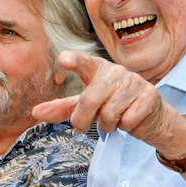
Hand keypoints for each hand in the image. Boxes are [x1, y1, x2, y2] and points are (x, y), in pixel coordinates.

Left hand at [29, 51, 185, 151]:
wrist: (149, 116)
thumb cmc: (113, 106)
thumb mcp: (86, 107)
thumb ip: (62, 108)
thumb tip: (35, 112)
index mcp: (98, 69)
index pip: (84, 63)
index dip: (74, 61)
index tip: (63, 59)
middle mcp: (116, 71)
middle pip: (90, 99)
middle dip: (83, 119)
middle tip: (82, 126)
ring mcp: (134, 82)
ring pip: (110, 113)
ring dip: (107, 125)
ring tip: (113, 120)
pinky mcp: (150, 95)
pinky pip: (129, 120)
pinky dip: (126, 127)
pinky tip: (130, 119)